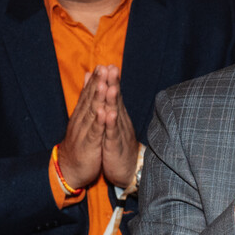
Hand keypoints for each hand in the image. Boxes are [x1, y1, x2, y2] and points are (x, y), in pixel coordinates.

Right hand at [56, 69, 108, 190]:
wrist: (69, 168)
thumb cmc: (80, 143)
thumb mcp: (82, 121)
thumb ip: (86, 100)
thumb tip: (88, 80)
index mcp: (81, 115)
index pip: (89, 94)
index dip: (96, 80)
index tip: (103, 65)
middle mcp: (81, 120)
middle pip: (90, 99)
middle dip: (97, 84)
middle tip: (103, 68)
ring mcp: (84, 132)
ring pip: (91, 113)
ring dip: (98, 99)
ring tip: (104, 85)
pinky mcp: (88, 145)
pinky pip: (94, 132)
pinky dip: (99, 122)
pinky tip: (103, 113)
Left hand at [101, 73, 139, 188]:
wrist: (126, 170)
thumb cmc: (118, 145)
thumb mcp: (114, 125)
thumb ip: (111, 107)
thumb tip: (109, 90)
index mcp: (117, 116)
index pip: (114, 95)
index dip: (111, 80)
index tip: (108, 64)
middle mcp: (120, 122)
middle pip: (116, 100)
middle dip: (114, 84)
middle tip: (112, 67)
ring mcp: (119, 134)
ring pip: (115, 114)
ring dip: (113, 100)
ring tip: (111, 86)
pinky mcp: (115, 146)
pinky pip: (113, 134)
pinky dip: (110, 124)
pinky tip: (108, 114)